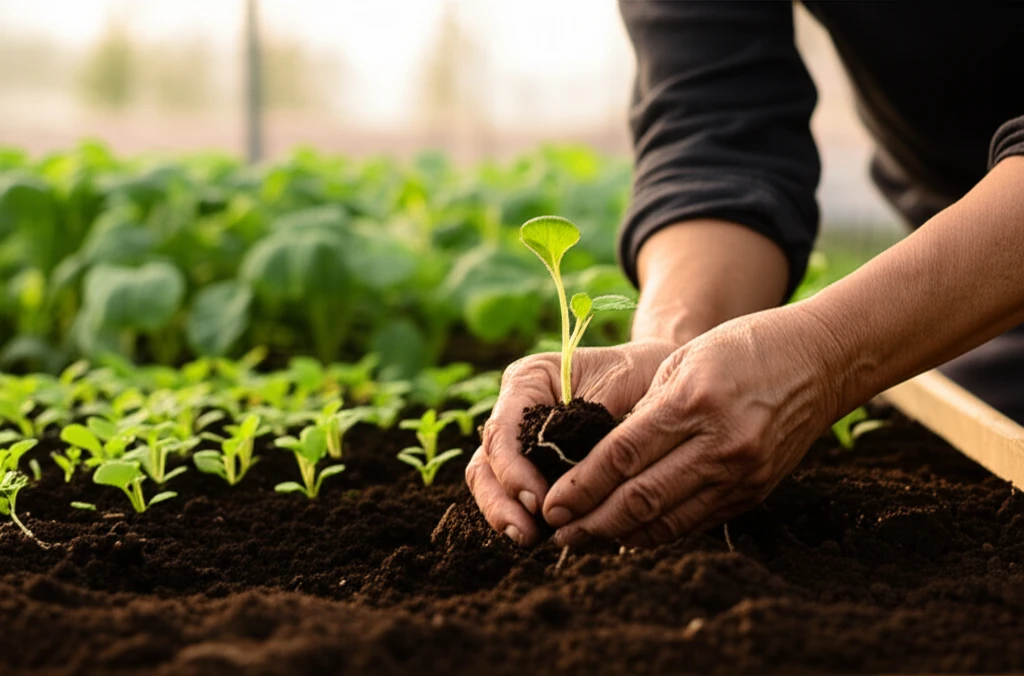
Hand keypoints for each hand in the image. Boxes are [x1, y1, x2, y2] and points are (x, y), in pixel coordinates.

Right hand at [465, 339, 676, 545]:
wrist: (656, 375)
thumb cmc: (639, 374)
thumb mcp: (619, 387)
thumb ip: (587, 425)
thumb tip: (569, 478)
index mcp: (528, 381)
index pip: (503, 429)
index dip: (513, 470)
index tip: (538, 501)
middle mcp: (515, 410)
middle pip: (486, 460)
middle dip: (501, 501)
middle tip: (526, 533)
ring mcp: (520, 440)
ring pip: (491, 482)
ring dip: (505, 513)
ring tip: (529, 539)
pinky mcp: (535, 467)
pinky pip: (515, 495)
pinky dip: (523, 516)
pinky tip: (541, 536)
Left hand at [542, 305, 840, 547]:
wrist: (820, 361)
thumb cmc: (741, 349)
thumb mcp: (684, 362)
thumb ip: (645, 411)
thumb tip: (600, 459)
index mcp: (694, 403)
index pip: (622, 457)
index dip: (582, 486)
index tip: (553, 503)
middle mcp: (721, 445)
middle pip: (642, 498)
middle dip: (593, 521)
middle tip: (559, 533)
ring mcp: (742, 474)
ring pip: (668, 520)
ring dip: (621, 535)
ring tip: (586, 540)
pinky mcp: (755, 492)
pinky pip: (696, 521)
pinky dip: (658, 532)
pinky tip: (630, 534)